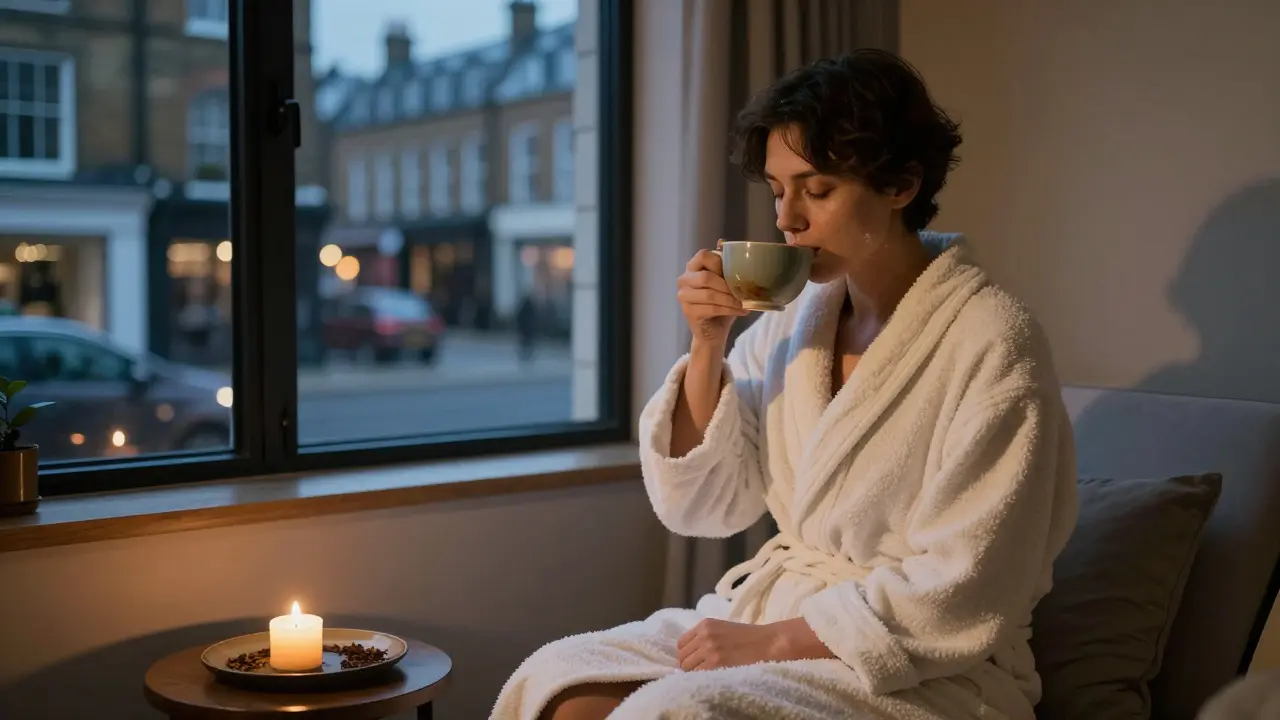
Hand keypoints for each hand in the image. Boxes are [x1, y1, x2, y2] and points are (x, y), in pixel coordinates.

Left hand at [676, 618, 836, 671]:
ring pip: (687, 667)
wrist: (767, 642)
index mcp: (705, 624)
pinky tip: (712, 677)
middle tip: (701, 670)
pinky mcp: (717, 662)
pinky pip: (698, 674)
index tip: (694, 661)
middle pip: (682, 657)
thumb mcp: (723, 628)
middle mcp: (704, 634)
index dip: (686, 654)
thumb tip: (689, 653)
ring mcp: (710, 648)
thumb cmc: (748, 637)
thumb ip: (706, 636)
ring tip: (708, 674)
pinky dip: (701, 678)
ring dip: (694, 673)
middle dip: (689, 665)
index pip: (681, 643)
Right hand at [678, 245, 747, 350]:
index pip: (703, 255)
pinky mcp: (689, 312)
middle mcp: (684, 280)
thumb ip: (724, 263)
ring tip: (745, 303)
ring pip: (710, 294)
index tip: (735, 273)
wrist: (714, 331)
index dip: (720, 262)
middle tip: (744, 291)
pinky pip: (712, 308)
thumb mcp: (725, 281)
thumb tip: (722, 241)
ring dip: (731, 299)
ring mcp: (683, 297)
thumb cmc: (721, 302)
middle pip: (706, 276)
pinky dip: (730, 310)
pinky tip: (742, 311)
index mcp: (692, 267)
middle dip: (727, 285)